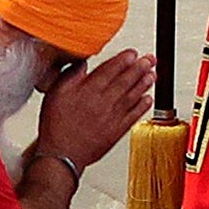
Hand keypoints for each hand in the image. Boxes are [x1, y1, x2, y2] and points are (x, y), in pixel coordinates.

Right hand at [36, 48, 160, 167]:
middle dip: (140, 67)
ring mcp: (112, 117)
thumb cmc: (56, 126)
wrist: (61, 155)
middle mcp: (103, 102)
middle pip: (126, 80)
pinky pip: (134, 115)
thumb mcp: (55, 94)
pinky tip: (148, 99)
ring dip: (144, 84)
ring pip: (132, 96)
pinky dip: (142, 106)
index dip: (124, 59)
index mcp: (88, 90)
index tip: (133, 53)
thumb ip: (71, 75)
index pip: (110, 69)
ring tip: (152, 75)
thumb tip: (82, 62)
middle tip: (150, 59)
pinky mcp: (117, 131)